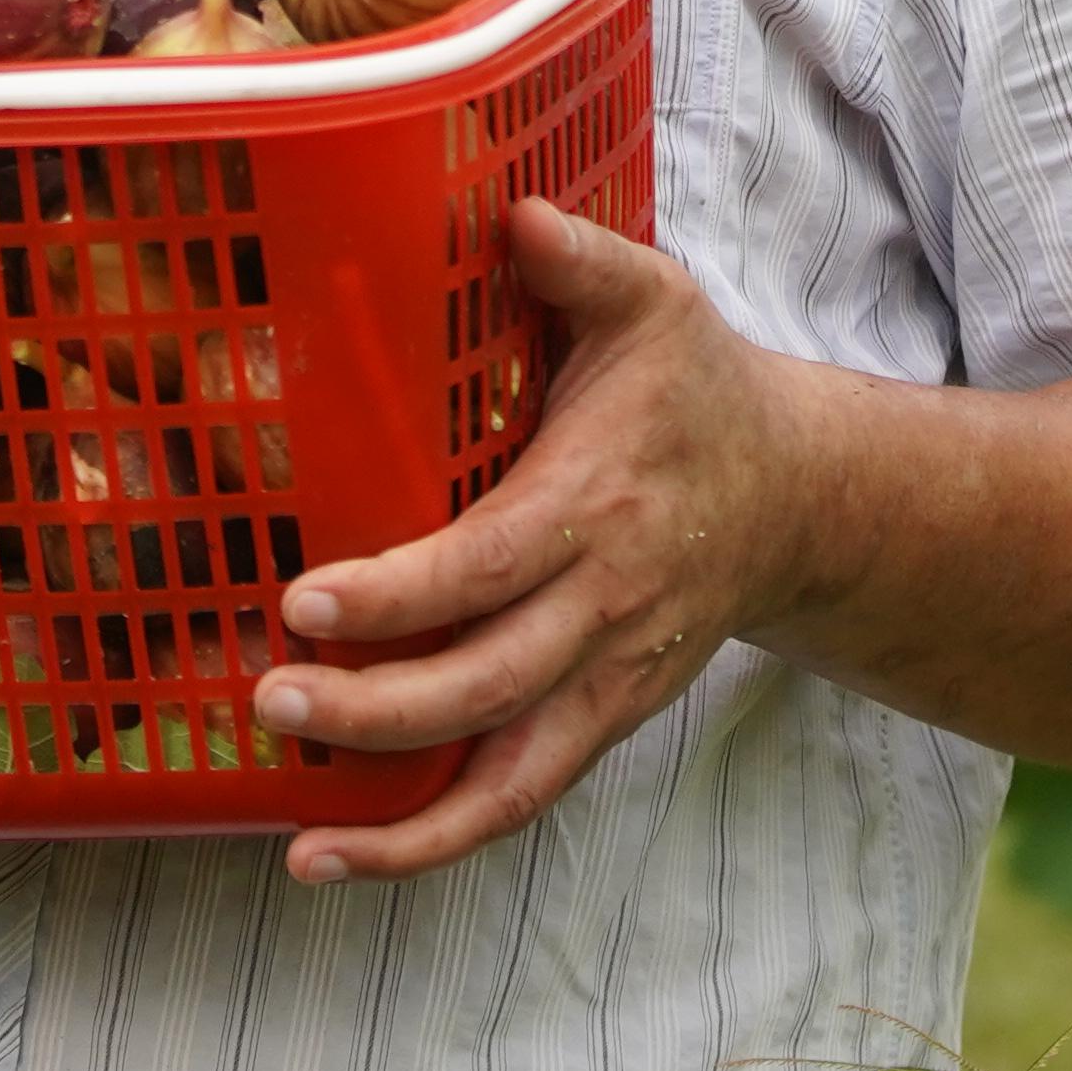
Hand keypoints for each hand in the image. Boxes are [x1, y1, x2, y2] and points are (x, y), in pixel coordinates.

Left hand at [250, 197, 828, 884]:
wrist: (800, 498)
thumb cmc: (698, 390)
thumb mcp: (655, 303)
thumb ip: (582, 261)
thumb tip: (513, 212)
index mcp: (598, 507)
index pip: (488, 567)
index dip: (397, 596)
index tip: (303, 601)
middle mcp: (605, 611)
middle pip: (487, 686)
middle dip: (376, 709)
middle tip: (271, 695)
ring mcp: (608, 682)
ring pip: (507, 777)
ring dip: (403, 820)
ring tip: (300, 835)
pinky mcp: (602, 722)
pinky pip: (517, 801)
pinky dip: (433, 844)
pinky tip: (333, 858)